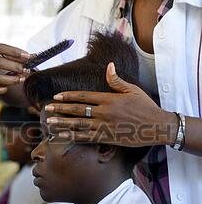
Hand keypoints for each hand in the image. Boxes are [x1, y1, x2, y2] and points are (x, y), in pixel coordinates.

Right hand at [0, 43, 30, 94]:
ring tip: (21, 79)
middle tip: (26, 70)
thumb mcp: (2, 55)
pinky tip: (7, 88)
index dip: (15, 52)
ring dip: (11, 79)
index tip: (28, 56)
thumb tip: (33, 57)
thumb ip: (15, 56)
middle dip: (15, 67)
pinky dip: (0, 89)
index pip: (0, 48)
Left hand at [44, 63, 176, 146]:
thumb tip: (109, 66)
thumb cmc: (146, 107)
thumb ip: (116, 80)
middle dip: (61, 108)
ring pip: (79, 124)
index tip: (57, 96)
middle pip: (77, 110)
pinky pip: (87, 138)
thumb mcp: (132, 90)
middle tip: (47, 108)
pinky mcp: (107, 138)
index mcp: (109, 99)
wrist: (156, 126)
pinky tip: (63, 136)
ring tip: (49, 122)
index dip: (68, 96)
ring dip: (63, 123)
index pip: (83, 96)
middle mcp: (104, 112)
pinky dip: (73, 137)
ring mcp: (104, 126)